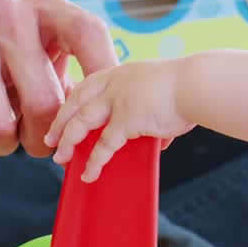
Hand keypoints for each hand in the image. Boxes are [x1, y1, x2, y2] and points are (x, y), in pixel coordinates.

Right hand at [0, 0, 117, 158]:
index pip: (87, 33)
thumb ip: (78, 82)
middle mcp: (5, 9)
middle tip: (37, 142)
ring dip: (4, 145)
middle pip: (44, 101)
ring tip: (0, 131)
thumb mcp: (44, 55)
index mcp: (44, 5)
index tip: (109, 114)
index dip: (103, 73)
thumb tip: (112, 127)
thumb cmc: (3, 60)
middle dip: (43, 138)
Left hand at [45, 60, 194, 182]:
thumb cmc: (189, 87)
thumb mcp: (163, 90)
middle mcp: (114, 84)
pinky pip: (104, 145)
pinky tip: (88, 173)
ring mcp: (117, 101)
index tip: (65, 113)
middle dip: (61, 122)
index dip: (73, 101)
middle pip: (75, 103)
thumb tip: (159, 138)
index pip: (88, 85)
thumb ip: (154, 113)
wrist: (197, 84)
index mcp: (121, 73)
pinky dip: (94, 161)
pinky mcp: (126, 120)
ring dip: (68, 142)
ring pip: (80, 123)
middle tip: (51, 139)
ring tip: (60, 158)